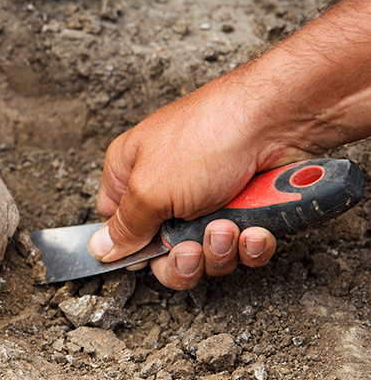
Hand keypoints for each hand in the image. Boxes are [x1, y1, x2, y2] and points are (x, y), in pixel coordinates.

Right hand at [88, 0, 370, 289]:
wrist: (279, 120)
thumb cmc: (208, 136)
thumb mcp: (149, 189)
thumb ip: (124, 227)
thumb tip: (101, 249)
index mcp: (130, 174)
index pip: (115, 225)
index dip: (130, 248)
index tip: (147, 256)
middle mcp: (166, 188)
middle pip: (161, 252)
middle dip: (182, 260)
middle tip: (192, 249)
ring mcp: (207, 200)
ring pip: (205, 255)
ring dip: (219, 250)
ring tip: (228, 227)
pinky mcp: (245, 209)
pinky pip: (241, 248)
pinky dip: (250, 246)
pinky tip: (254, 229)